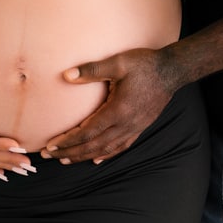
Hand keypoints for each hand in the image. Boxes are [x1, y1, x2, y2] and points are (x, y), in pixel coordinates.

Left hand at [41, 48, 174, 164]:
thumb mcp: (118, 63)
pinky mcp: (140, 127)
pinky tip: (97, 159)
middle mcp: (125, 125)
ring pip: (106, 149)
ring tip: (67, 159)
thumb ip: (92, 70)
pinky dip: (106, 155)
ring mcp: (134, 128)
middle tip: (50, 156)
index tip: (50, 146)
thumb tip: (66, 76)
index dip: (67, 141)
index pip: (87, 133)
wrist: (172, 70)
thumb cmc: (144, 64)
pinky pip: (120, 147)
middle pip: (93, 146)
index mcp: (117, 111)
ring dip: (84, 156)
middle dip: (70, 152)